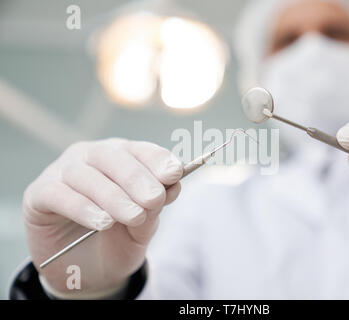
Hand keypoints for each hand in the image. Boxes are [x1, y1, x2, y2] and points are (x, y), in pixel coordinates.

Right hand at [23, 138, 182, 296]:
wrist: (87, 270)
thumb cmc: (118, 239)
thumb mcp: (142, 227)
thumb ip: (154, 208)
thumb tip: (173, 186)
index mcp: (120, 158)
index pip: (140, 150)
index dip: (157, 160)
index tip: (174, 173)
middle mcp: (90, 157)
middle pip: (113, 157)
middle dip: (137, 179)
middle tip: (154, 199)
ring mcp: (62, 171)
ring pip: (87, 175)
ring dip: (113, 196)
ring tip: (133, 216)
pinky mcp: (38, 193)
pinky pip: (59, 195)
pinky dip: (83, 208)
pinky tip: (102, 222)